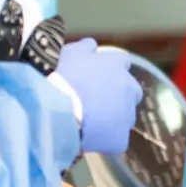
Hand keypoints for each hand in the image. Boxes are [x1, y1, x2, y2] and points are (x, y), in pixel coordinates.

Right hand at [54, 39, 141, 154]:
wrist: (55, 108)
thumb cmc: (60, 76)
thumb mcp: (69, 53)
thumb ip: (84, 48)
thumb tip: (92, 45)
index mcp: (116, 64)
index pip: (121, 62)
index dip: (109, 70)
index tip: (97, 76)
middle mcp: (128, 87)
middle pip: (130, 91)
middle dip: (118, 95)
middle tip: (95, 102)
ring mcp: (127, 114)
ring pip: (125, 117)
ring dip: (112, 118)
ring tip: (88, 123)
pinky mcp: (120, 138)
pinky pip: (116, 140)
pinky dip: (105, 141)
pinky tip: (88, 140)